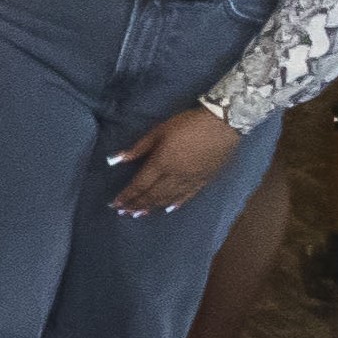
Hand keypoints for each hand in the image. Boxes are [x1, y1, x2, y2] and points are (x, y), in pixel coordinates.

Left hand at [106, 106, 248, 216]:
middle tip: (124, 212)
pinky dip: (175, 204)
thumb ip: (138, 148)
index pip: (140, 185)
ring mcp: (191, 180)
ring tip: (140, 214)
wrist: (223, 125)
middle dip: (137, 204)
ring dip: (152, 207)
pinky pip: (187, 196)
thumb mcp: (159, 131)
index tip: (115, 204)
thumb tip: (114, 160)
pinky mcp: (204, 180)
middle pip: (152, 195)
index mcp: (161, 163)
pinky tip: (168, 209)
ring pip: (168, 198)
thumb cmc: (188, 124)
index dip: (127, 196)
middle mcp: (175, 176)